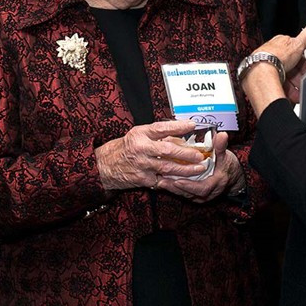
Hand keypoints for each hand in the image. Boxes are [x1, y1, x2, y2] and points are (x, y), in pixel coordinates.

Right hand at [95, 120, 210, 189]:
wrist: (105, 166)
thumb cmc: (125, 148)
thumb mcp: (138, 135)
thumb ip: (157, 135)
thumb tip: (180, 136)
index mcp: (140, 134)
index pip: (162, 128)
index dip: (178, 126)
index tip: (193, 125)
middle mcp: (141, 149)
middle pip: (168, 150)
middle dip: (186, 153)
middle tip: (200, 154)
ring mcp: (142, 165)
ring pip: (168, 167)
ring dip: (186, 169)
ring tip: (199, 168)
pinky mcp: (143, 179)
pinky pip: (163, 180)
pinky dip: (176, 180)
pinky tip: (187, 180)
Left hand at [157, 131, 244, 202]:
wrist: (231, 177)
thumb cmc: (227, 165)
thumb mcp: (225, 155)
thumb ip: (221, 146)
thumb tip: (222, 135)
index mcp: (216, 183)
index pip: (202, 188)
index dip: (189, 186)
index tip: (177, 180)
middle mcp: (208, 193)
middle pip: (189, 193)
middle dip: (175, 187)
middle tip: (162, 180)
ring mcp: (201, 196)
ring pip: (184, 194)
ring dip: (172, 188)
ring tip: (159, 180)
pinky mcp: (195, 195)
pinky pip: (183, 193)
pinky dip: (173, 188)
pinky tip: (163, 181)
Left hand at [241, 22, 305, 116]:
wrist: (260, 73)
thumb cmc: (275, 57)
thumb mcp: (297, 44)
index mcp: (279, 43)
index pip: (295, 52)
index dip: (304, 62)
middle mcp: (271, 54)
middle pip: (290, 66)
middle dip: (299, 76)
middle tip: (304, 82)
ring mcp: (267, 67)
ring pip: (285, 78)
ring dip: (294, 86)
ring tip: (298, 92)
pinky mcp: (264, 79)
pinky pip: (278, 85)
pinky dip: (285, 91)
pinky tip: (291, 95)